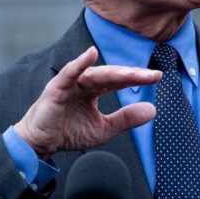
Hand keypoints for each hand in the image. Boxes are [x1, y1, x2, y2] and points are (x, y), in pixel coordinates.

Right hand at [14, 46, 161, 158]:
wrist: (40, 144)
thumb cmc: (69, 132)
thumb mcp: (104, 129)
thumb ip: (126, 119)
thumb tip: (153, 109)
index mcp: (95, 90)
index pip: (120, 81)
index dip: (138, 79)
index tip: (158, 77)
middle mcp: (84, 83)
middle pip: (112, 75)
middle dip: (132, 75)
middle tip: (152, 75)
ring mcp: (70, 83)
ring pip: (95, 74)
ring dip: (114, 72)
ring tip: (132, 72)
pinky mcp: (56, 88)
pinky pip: (68, 73)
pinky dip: (79, 63)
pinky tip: (90, 54)